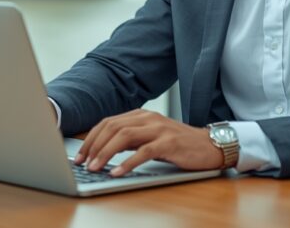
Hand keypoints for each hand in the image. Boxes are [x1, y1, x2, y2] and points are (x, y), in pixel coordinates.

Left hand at [74, 109, 223, 176]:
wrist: (209, 145)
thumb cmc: (178, 144)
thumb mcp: (150, 138)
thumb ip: (130, 140)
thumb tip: (104, 150)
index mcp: (141, 115)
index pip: (108, 123)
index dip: (91, 138)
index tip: (80, 155)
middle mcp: (148, 118)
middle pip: (112, 127)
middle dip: (94, 145)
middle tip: (83, 163)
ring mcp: (159, 129)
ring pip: (124, 136)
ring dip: (106, 153)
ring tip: (95, 168)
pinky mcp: (169, 142)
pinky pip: (144, 151)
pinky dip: (127, 163)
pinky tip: (117, 172)